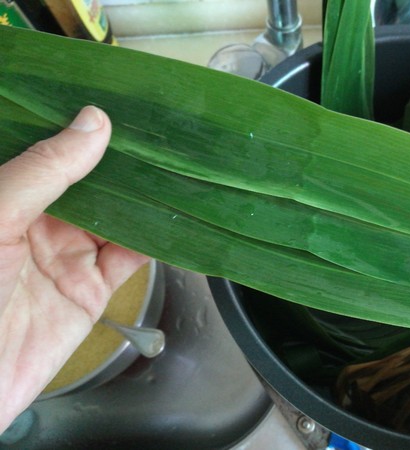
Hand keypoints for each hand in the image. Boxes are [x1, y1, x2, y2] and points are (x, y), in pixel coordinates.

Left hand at [0, 106, 147, 432]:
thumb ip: (43, 170)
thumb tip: (94, 121)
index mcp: (4, 195)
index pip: (45, 148)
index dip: (76, 121)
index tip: (114, 92)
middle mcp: (36, 221)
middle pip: (87, 180)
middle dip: (120, 156)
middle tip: (159, 124)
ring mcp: (66, 256)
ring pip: (115, 216)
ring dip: (144, 195)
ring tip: (179, 160)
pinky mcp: (91, 292)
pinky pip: (130, 258)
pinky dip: (156, 239)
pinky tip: (178, 215)